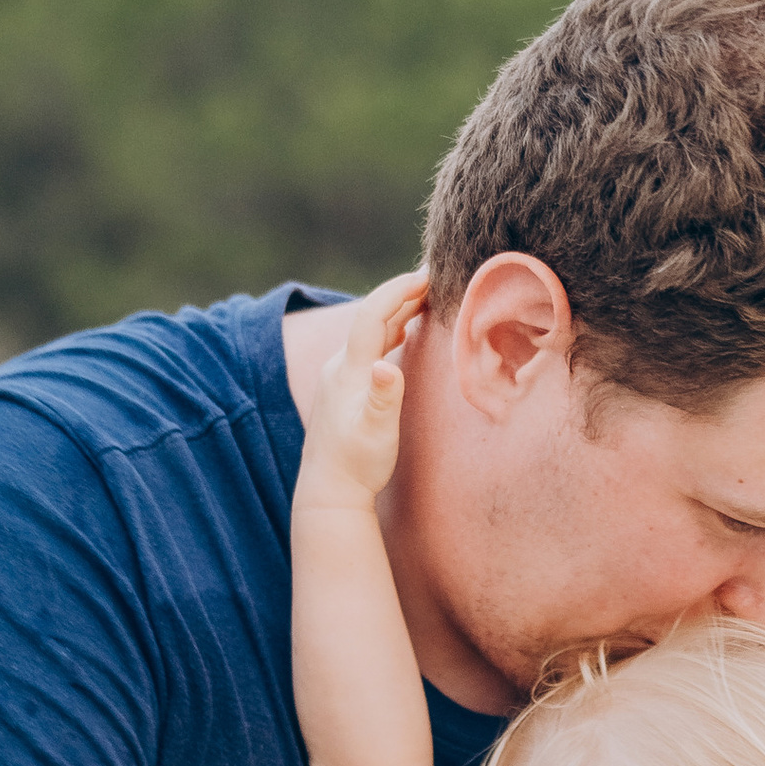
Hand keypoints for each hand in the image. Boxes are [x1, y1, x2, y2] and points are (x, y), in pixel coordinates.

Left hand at [295, 270, 427, 506]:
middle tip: (435, 276)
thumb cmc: (357, 465)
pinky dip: (389, 332)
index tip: (427, 274)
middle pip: (372, 317)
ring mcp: (340, 376)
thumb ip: (383, 399)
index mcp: (350, 370)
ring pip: (370, 332)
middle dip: (403, 293)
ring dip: (397, 311)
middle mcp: (340, 366)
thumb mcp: (376, 434)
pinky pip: (369, 348)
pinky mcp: (344, 388)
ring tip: (425, 296)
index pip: (373, 315)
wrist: (328, 491)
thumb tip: (387, 366)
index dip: (399, 290)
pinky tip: (401, 332)